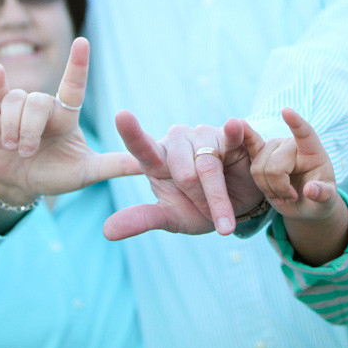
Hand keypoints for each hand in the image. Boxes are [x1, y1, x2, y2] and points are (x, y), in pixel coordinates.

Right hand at [0, 37, 141, 204]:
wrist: (20, 184)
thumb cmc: (56, 173)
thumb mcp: (86, 173)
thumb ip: (112, 165)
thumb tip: (145, 165)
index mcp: (67, 115)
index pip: (74, 84)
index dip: (78, 63)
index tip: (82, 41)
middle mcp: (45, 107)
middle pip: (38, 102)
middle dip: (31, 129)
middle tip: (28, 152)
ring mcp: (20, 109)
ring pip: (17, 101)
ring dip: (15, 127)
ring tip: (15, 149)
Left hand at [102, 114, 265, 239]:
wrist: (241, 205)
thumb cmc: (200, 208)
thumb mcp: (171, 217)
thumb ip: (141, 219)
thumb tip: (106, 232)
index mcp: (158, 160)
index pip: (142, 147)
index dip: (132, 133)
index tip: (121, 116)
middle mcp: (179, 141)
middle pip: (184, 173)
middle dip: (200, 201)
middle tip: (208, 212)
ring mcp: (206, 135)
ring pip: (208, 165)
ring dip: (218, 198)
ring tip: (225, 213)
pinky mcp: (235, 133)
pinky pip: (234, 133)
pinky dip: (234, 131)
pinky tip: (234, 126)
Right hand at [242, 108, 339, 221]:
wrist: (305, 204)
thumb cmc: (319, 199)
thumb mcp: (327, 201)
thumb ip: (323, 194)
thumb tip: (310, 189)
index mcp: (312, 151)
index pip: (305, 134)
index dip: (296, 123)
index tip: (286, 111)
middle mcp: (290, 145)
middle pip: (274, 166)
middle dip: (280, 188)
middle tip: (291, 197)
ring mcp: (273, 149)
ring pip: (258, 168)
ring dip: (268, 189)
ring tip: (282, 195)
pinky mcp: (259, 156)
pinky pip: (248, 145)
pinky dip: (241, 135)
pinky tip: (237, 123)